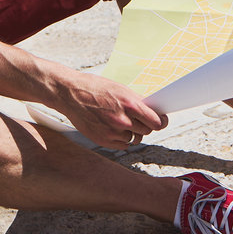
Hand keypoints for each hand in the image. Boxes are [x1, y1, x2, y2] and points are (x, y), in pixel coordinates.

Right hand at [49, 68, 167, 149]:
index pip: (157, 122)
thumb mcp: (120, 89)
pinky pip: (122, 145)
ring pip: (134, 139)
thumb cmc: (95, 88)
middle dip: (145, 126)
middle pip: (146, 131)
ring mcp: (112, 132)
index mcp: (129, 103)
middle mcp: (122, 119)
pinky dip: (120, 138)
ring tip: (121, 121)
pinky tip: (113, 127)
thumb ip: (137, 101)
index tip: (161, 121)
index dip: (161, 122)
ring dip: (131, 132)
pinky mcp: (103, 140)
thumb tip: (154, 111)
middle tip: (137, 119)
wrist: (70, 94)